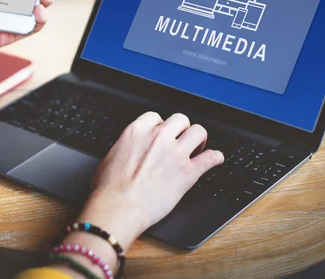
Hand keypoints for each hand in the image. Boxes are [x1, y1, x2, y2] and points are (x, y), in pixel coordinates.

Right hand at [77, 112, 223, 250]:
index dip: (161, 126)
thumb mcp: (111, 156)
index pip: (156, 117)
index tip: (162, 134)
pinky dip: (215, 158)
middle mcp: (159, 137)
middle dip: (181, 129)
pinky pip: (210, 158)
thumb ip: (127, 147)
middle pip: (180, 120)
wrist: (119, 207)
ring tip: (197, 148)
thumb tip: (130, 151)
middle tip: (181, 140)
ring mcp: (175, 153)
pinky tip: (215, 159)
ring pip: (198, 132)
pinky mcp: (188, 172)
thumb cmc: (109, 188)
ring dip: (199, 139)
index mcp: (137, 131)